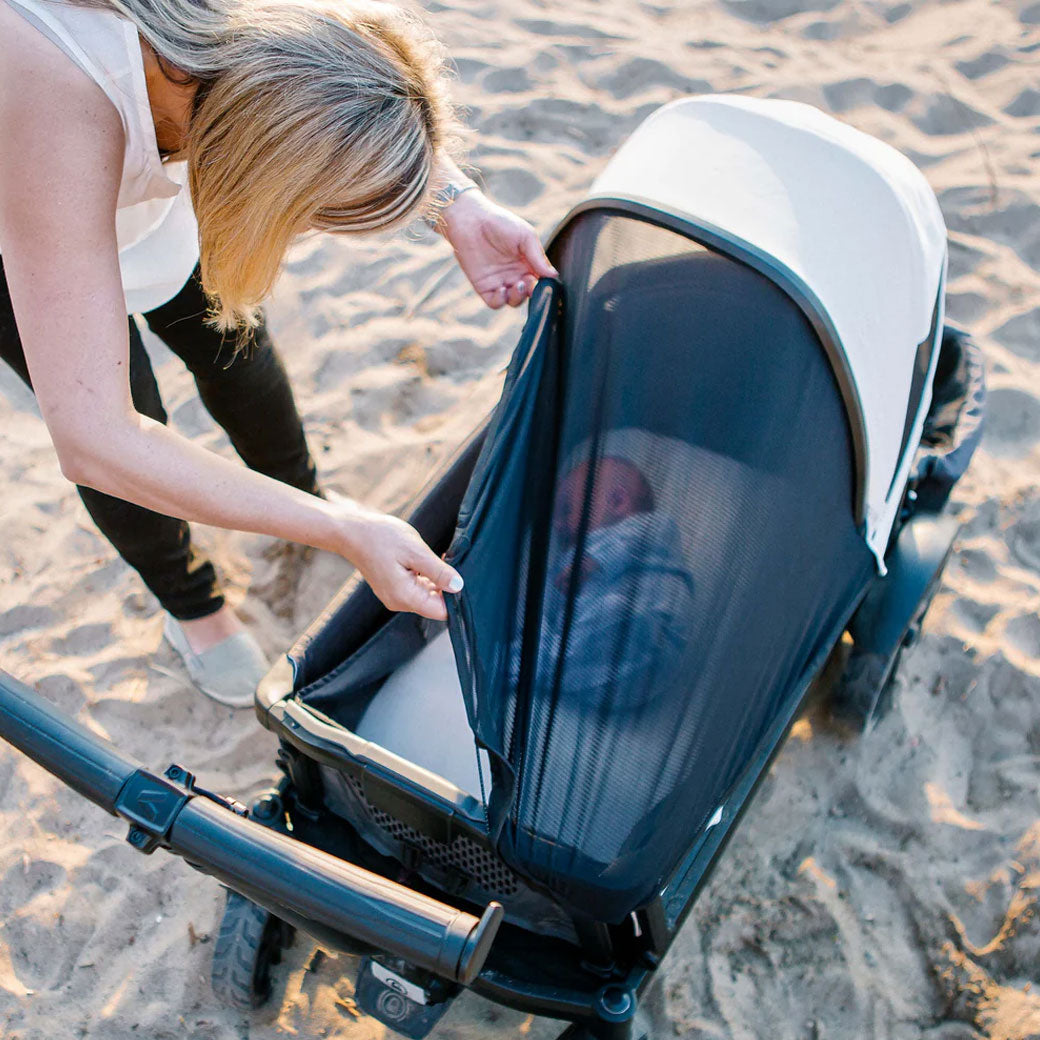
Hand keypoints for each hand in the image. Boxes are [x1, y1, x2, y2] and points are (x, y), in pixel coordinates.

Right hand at [334, 502, 462, 620]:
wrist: (351, 530)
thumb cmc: (380, 537)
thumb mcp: (415, 551)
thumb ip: (438, 572)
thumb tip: (458, 586)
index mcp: (405, 597)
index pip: (441, 612)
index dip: (455, 597)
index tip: (460, 576)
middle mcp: (399, 602)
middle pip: (434, 604)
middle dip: (445, 586)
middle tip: (447, 561)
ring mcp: (394, 596)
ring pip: (426, 595)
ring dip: (435, 579)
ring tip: (433, 557)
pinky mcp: (393, 588)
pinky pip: (416, 588)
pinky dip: (425, 576)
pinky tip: (424, 560)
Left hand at [441, 190, 557, 308]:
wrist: (471, 220)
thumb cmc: (500, 222)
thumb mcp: (525, 236)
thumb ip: (538, 257)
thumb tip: (553, 275)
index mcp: (528, 263)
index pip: (541, 281)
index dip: (545, 286)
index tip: (547, 284)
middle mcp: (515, 275)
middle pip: (529, 295)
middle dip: (532, 293)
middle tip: (529, 281)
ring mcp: (500, 281)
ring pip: (514, 301)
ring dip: (518, 298)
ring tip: (518, 284)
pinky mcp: (484, 286)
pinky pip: (495, 302)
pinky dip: (501, 301)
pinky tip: (502, 289)